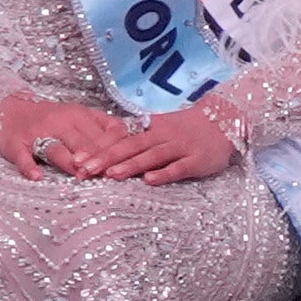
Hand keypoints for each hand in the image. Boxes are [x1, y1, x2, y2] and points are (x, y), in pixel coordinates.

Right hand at [0, 94, 129, 183]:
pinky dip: (28, 167)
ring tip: (79, 174)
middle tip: (105, 176)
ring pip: (56, 148)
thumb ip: (103, 129)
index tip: (124, 167)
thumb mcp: (80, 117)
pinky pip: (23, 156)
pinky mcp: (16, 144)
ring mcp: (37, 133)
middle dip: (96, 160)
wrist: (9, 108)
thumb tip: (132, 149)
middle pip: (83, 143)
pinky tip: (36, 176)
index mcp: (80, 115)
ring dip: (69, 161)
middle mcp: (60, 121)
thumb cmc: (51, 118)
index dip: (115, 149)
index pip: (104, 132)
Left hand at [81, 103, 238, 185]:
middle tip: (83, 169)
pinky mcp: (197, 160)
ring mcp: (179, 147)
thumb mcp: (159, 127)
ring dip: (130, 165)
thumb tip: (106, 147)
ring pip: (150, 156)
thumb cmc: (186, 127)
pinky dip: (164, 174)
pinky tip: (149, 181)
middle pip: (129, 146)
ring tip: (109, 175)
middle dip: (106, 158)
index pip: (119, 137)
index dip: (98, 148)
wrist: (224, 119)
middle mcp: (161, 136)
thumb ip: (136, 137)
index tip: (77, 158)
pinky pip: (178, 167)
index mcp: (149, 128)